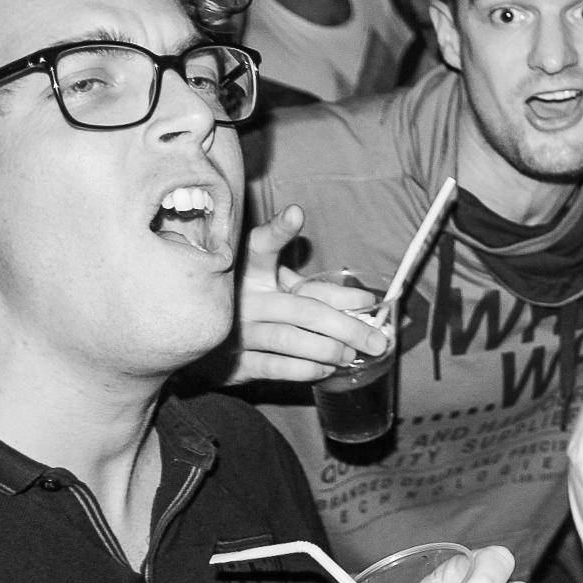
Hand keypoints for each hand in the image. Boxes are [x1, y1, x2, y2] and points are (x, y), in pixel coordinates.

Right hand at [219, 205, 389, 384]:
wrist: (206, 342)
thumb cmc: (255, 307)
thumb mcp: (279, 287)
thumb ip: (317, 289)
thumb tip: (364, 301)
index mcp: (252, 271)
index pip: (263, 246)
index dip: (279, 230)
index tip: (296, 214)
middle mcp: (244, 299)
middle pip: (303, 308)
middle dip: (347, 325)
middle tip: (377, 338)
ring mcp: (237, 331)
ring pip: (290, 339)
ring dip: (329, 349)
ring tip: (351, 354)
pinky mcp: (234, 363)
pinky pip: (274, 367)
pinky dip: (306, 368)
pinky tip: (326, 367)